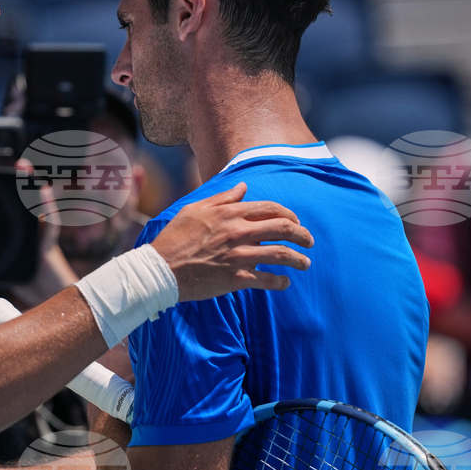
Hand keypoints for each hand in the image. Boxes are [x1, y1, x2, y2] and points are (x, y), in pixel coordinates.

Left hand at [12, 159, 77, 303]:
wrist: (48, 301)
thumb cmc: (29, 284)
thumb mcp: (4, 268)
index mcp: (24, 234)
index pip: (19, 209)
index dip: (14, 192)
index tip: (3, 177)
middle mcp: (35, 231)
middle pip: (29, 202)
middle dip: (24, 182)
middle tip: (19, 164)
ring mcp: (42, 236)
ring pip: (38, 207)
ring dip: (33, 186)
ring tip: (26, 168)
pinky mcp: (49, 245)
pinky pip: (50, 223)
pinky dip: (47, 206)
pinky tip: (43, 191)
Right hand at [150, 182, 312, 301]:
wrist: (161, 269)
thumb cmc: (175, 237)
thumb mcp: (195, 209)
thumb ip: (222, 198)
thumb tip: (243, 187)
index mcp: (230, 213)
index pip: (270, 209)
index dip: (289, 215)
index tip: (296, 222)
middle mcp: (238, 232)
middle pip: (283, 229)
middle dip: (303, 235)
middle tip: (309, 241)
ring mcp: (238, 256)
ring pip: (281, 255)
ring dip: (298, 259)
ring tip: (305, 263)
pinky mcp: (235, 278)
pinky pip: (267, 280)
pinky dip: (281, 282)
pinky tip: (285, 282)